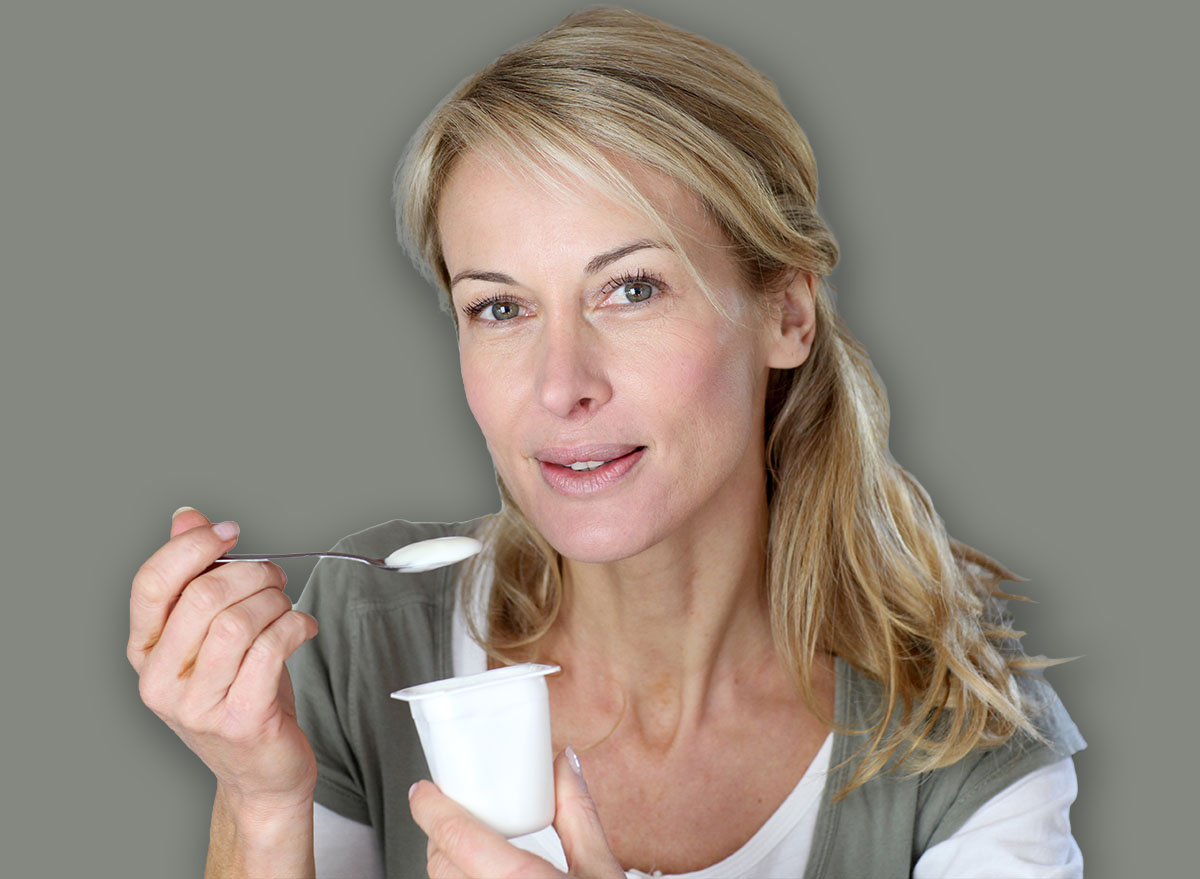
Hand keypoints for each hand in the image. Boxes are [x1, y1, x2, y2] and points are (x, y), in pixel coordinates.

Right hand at [128, 508, 319, 812]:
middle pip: (203, 596)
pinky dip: (295, 626)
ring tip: (287, 607)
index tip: (230, 532)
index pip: (152, 584)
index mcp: (145, 652)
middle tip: (274, 578)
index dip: (192, 546)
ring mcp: (196, 706)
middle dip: (251, 573)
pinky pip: (270, 649)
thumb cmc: (240, 693)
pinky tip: (302, 629)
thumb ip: (195, 575)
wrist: (261, 771)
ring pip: (239, 621)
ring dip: (276, 601)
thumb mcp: (211, 633)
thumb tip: (186, 517)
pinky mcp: (239, 720)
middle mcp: (160, 681)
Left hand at [412, 747, 623, 878]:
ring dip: (448, 869)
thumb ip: (578, 815)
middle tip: (453, 815)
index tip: (423, 791)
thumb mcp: (602, 872)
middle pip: (440, 866)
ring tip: (466, 853)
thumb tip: (563, 765)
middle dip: (439, 835)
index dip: (431, 808)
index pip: (456, 838)